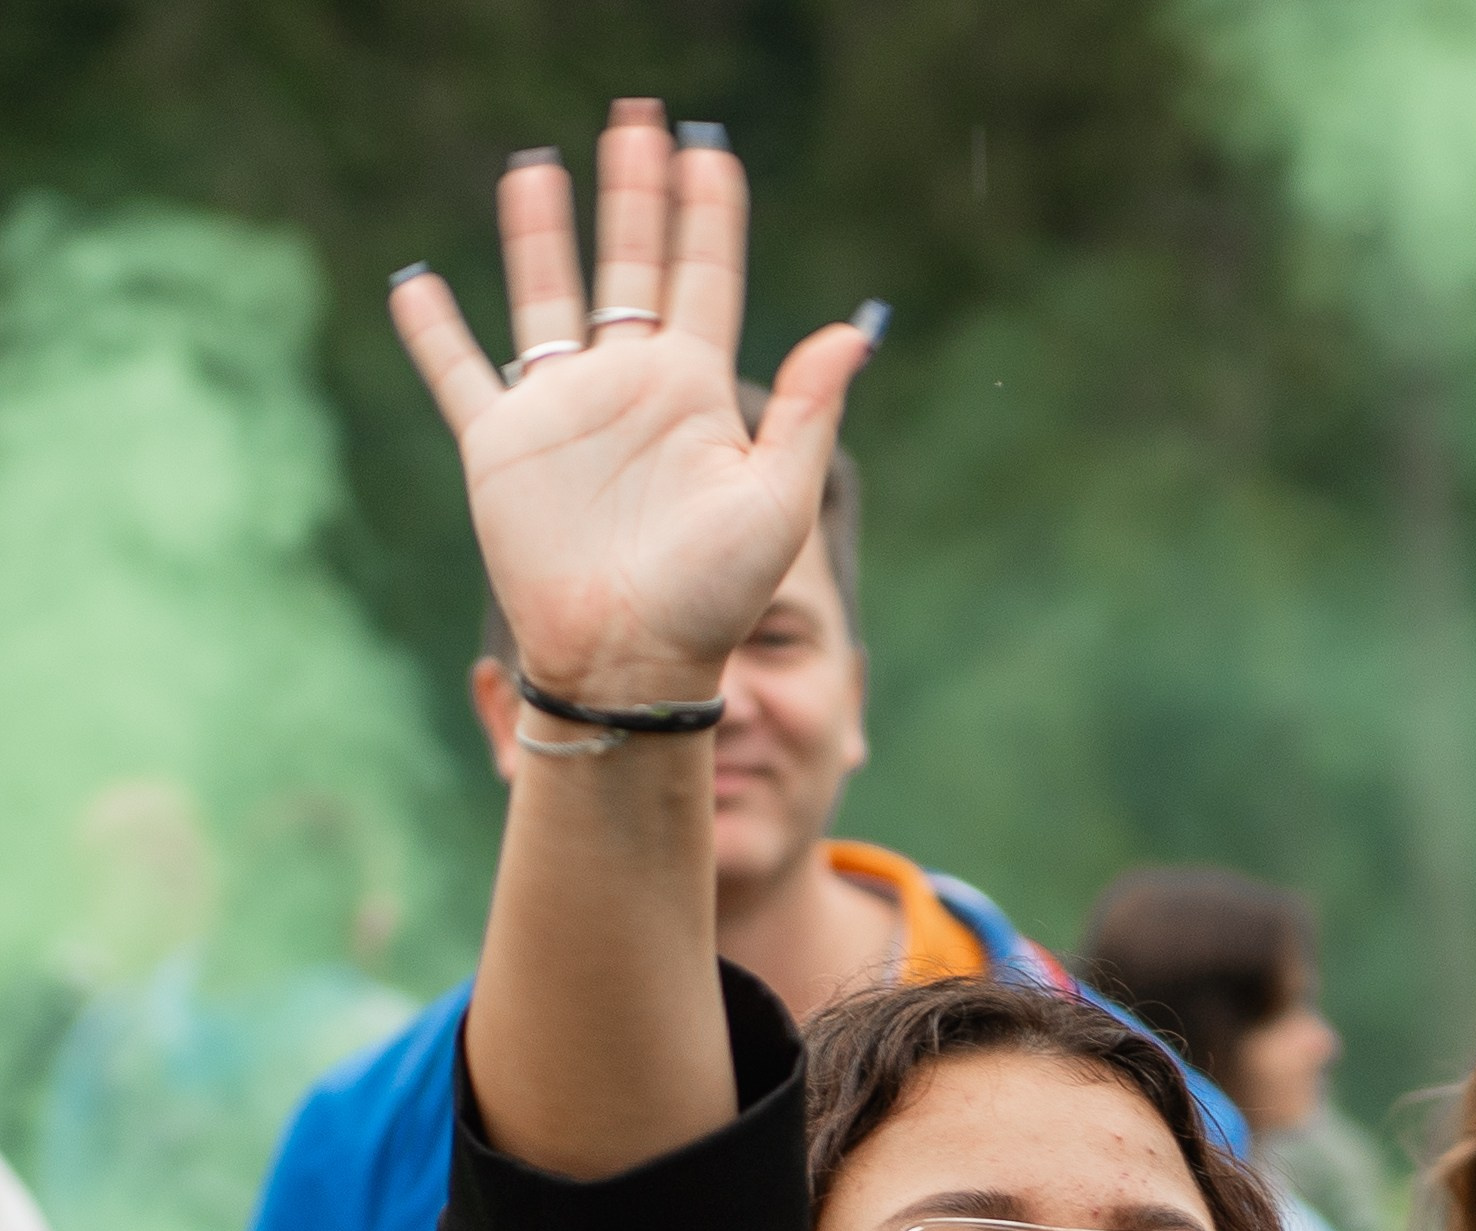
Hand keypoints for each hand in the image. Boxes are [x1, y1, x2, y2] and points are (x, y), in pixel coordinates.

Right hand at [389, 100, 874, 706]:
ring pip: (546, 298)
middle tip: (636, 121)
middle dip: (634, 194)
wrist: (629, 659)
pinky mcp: (500, 449)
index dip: (706, 212)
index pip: (704, 277)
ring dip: (541, 233)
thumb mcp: (777, 501)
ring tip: (537, 164)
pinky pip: (459, 377)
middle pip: (629, 266)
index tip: (708, 150)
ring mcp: (562, 413)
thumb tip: (855, 328)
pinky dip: (434, 333)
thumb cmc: (711, 595)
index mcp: (695, 393)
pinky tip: (416, 282)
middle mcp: (628, 388)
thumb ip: (808, 413)